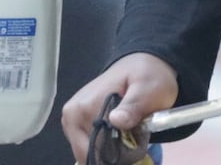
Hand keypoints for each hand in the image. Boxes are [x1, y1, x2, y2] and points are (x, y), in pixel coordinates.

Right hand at [62, 53, 178, 164]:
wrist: (143, 65)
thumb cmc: (147, 76)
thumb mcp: (148, 88)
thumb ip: (133, 106)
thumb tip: (116, 120)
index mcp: (82, 108)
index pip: (92, 150)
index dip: (117, 156)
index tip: (135, 148)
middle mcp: (71, 115)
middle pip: (90, 154)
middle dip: (114, 154)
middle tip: (136, 140)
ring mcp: (72, 120)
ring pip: (91, 153)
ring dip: (112, 151)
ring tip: (131, 134)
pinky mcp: (78, 124)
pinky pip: (92, 146)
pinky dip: (108, 147)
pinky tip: (123, 135)